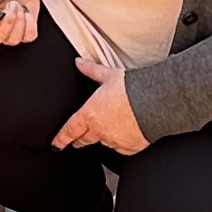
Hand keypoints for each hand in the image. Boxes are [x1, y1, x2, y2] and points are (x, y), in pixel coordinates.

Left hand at [51, 20, 147, 155]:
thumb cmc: (132, 88)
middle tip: (78, 140)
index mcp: (90, 115)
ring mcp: (115, 141)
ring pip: (103, 142)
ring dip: (102, 137)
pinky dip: (120, 142)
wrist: (156, 102)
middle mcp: (100, 131)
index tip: (56, 144)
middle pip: (85, 139)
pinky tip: (124, 134)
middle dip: (80, 139)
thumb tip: (79, 62)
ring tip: (107, 129)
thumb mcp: (108, 75)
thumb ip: (91, 70)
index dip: (61, 138)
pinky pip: (121, 148)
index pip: (70, 130)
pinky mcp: (130, 147)